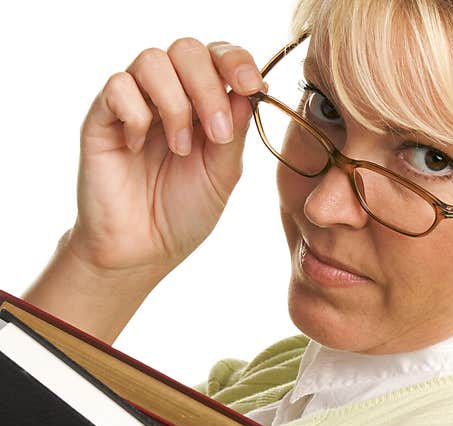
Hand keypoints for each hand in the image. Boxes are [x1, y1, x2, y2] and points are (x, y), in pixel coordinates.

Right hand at [67, 37, 267, 276]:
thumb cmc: (184, 212)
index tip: (251, 87)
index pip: (219, 57)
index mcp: (204, 104)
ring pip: (153, 60)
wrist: (143, 250)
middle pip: (188, 50)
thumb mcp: (223, 174)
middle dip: (209, 86)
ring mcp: (135, 102)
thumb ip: (235, 131)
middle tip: (217, 133)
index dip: (236, 62)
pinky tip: (139, 148)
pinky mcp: (102, 117)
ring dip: (175, 104)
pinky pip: (117, 86)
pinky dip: (136, 114)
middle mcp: (169, 95)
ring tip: (181, 148)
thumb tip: (250, 90)